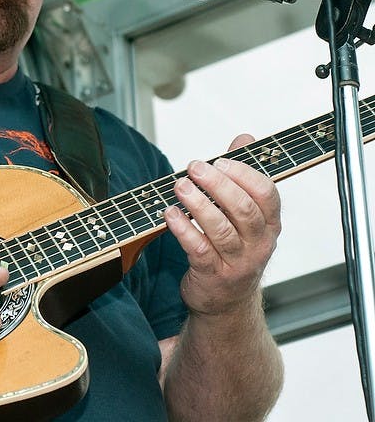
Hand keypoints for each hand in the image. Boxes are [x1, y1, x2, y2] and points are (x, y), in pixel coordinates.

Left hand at [165, 134, 280, 316]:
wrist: (226, 301)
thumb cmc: (233, 249)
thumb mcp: (244, 214)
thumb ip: (242, 175)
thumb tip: (244, 138)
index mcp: (269, 224)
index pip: (267, 194)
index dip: (244, 174)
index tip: (220, 160)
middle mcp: (258, 243)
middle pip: (242, 209)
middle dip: (217, 184)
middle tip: (193, 167)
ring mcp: (237, 262)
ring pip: (220, 229)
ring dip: (197, 204)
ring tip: (179, 186)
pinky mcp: (213, 275)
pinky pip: (198, 249)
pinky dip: (183, 229)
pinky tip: (170, 213)